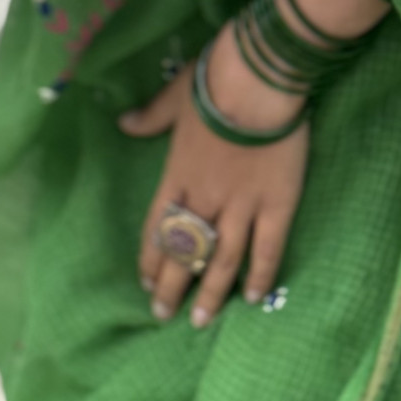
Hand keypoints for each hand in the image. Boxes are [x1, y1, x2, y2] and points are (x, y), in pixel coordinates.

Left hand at [120, 29, 308, 328]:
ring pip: (222, 260)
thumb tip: (122, 122)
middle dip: (172, 286)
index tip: (145, 281)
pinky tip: (253, 297)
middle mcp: (205, 198)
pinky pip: (267, 248)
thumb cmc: (214, 81)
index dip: (151, 257)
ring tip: (202, 321)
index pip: (158, 226)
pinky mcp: (277, 204)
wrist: (258, 80)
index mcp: (177, 175)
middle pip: (184, 251)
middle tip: (163, 314)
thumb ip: (150, 117)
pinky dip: (260, 275)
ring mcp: (242, 205)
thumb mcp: (174, 96)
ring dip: (210, 291)